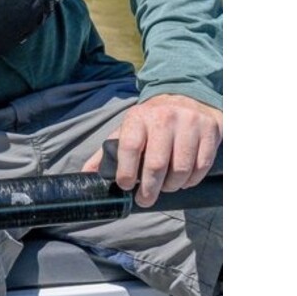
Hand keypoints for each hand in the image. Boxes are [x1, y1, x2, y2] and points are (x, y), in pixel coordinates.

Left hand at [83, 93, 221, 207]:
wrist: (186, 96)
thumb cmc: (151, 121)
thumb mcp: (127, 129)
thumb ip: (107, 152)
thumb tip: (85, 175)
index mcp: (139, 117)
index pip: (130, 148)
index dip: (126, 172)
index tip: (126, 185)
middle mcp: (164, 118)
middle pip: (157, 164)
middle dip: (149, 189)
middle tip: (145, 199)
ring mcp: (190, 123)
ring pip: (181, 169)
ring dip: (172, 186)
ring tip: (166, 188)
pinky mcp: (210, 130)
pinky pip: (201, 166)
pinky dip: (191, 180)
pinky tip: (184, 180)